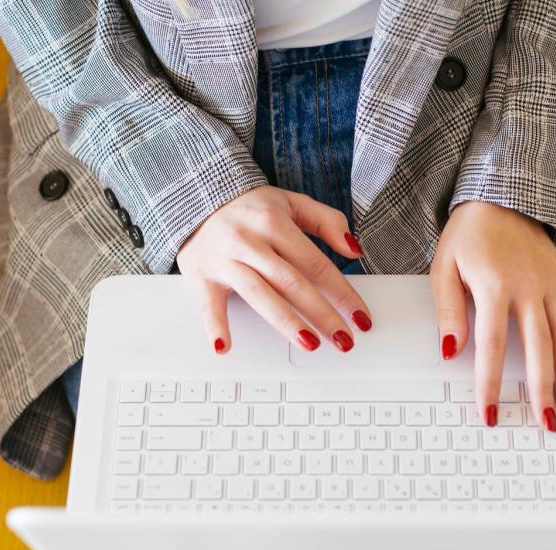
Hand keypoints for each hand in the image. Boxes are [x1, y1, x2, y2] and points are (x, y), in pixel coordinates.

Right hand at [177, 186, 371, 353]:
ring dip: (286, 322)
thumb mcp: (291, 202)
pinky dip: (215, 326)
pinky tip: (225, 347)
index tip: (359, 316)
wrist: (195, 195)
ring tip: (309, 344)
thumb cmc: (248, 207)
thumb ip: (327, 222)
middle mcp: (249, 241)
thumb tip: (354, 250)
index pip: (316, 264)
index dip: (342, 292)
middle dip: (322, 314)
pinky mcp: (201, 275)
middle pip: (292, 283)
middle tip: (343, 340)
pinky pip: (209, 304)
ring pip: (259, 295)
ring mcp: (225, 259)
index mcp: (274, 223)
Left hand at [430, 201, 555, 431]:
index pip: (491, 345)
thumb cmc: (469, 235)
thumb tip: (451, 351)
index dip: (490, 383)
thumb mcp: (444, 267)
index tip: (489, 412)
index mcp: (494, 286)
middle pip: (538, 348)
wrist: (502, 197)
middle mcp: (528, 288)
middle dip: (541, 390)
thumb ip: (448, 310)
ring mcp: (550, 285)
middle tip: (544, 422)